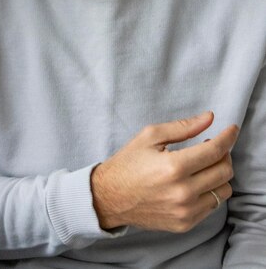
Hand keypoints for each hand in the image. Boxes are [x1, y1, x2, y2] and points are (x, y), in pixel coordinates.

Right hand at [91, 111, 237, 232]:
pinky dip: (208, 190)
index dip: (227, 137)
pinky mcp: (185, 224)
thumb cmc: (128, 163)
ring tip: (202, 165)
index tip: (232, 129)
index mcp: (174, 167)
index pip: (215, 151)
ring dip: (218, 174)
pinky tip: (194, 181)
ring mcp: (186, 211)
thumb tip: (209, 118)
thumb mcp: (149, 136)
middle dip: (224, 154)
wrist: (110, 196)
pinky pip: (212, 206)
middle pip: (224, 170)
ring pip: (223, 190)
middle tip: (212, 146)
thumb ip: (182, 127)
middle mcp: (183, 192)